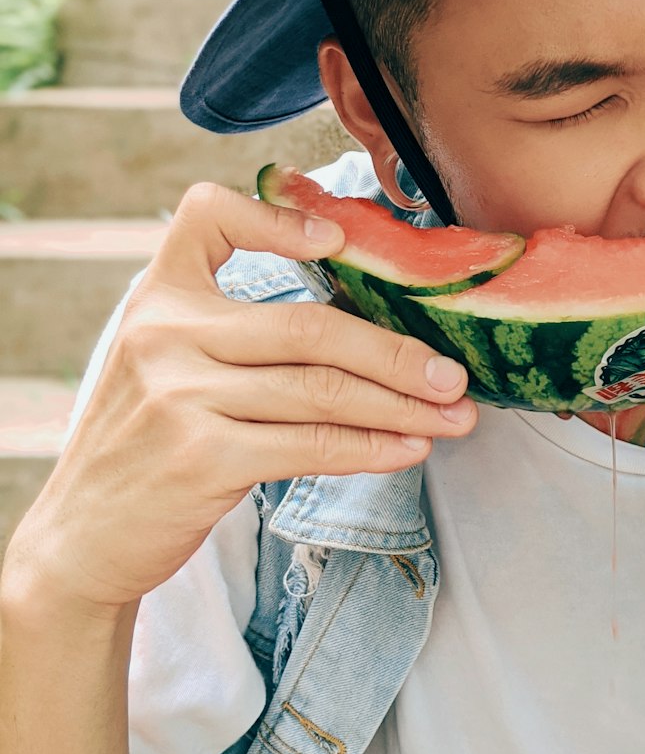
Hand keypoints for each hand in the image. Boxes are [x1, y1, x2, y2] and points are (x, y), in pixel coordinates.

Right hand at [3, 183, 476, 616]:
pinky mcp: (202, 456)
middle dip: (394, 351)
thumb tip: (363, 326)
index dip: (277, 217)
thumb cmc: (147, 441)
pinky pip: (311, 445)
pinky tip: (408, 448)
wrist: (82, 537)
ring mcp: (181, 394)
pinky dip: (371, 447)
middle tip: (451, 372)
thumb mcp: (165, 360)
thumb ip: (232, 329)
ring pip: (321, 390)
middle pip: (309, 326)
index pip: (207, 215)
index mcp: (160, 294)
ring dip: (401, 406)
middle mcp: (166, 333)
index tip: (338, 240)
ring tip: (452, 415)